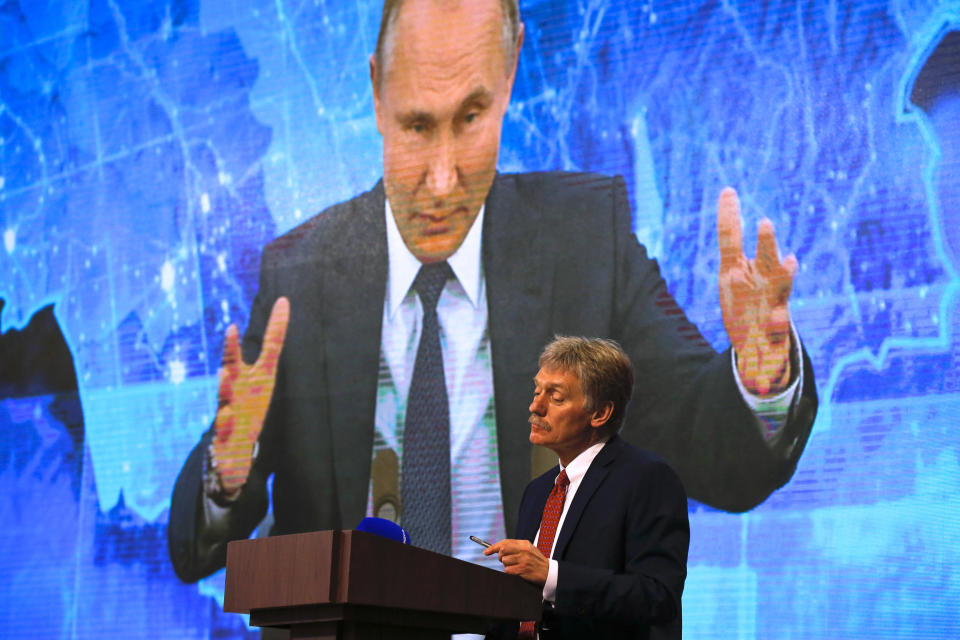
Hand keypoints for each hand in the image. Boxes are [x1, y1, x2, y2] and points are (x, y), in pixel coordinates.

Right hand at [212, 297, 289, 492]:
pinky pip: (225, 428)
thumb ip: (271, 349)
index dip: (277, 326)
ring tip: (223, 374)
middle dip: (231, 348)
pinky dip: (226, 422)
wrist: (231, 452)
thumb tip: (283, 311)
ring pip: (225, 397)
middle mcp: (239, 388)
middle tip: (232, 328)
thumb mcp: (264, 380)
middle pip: (233, 366)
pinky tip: (228, 417)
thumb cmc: (249, 410)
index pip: (270, 347)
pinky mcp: (226, 434)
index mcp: (256, 375)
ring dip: (224, 386)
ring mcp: (230, 409)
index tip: (284, 300)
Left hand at [484, 539, 548, 585]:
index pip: (505, 542)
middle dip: (499, 556)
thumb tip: (498, 548)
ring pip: (504, 561)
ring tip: (515, 567)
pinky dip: (510, 572)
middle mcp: (524, 550)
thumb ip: (515, 547)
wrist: (549, 572)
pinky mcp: (523, 569)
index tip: (486, 552)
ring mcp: (524, 560)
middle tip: (504, 561)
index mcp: (524, 543)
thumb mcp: (528, 550)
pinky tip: (517, 572)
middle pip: (502, 550)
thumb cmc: (536, 561)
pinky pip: (508, 570)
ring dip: (506, 566)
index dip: (493, 547)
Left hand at [717, 188, 796, 394]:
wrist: (760, 347)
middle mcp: (761, 279)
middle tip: (766, 223)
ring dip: (786, 275)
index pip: (732, 239)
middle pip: (766, 258)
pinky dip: (778, 324)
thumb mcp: (731, 280)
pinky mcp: (779, 326)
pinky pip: (779, 325)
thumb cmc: (743, 308)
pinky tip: (776, 324)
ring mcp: (773, 301)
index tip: (728, 191)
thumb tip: (730, 198)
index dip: (730, 217)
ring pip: (782, 286)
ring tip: (791, 263)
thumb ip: (732, 250)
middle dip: (768, 243)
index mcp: (738, 267)